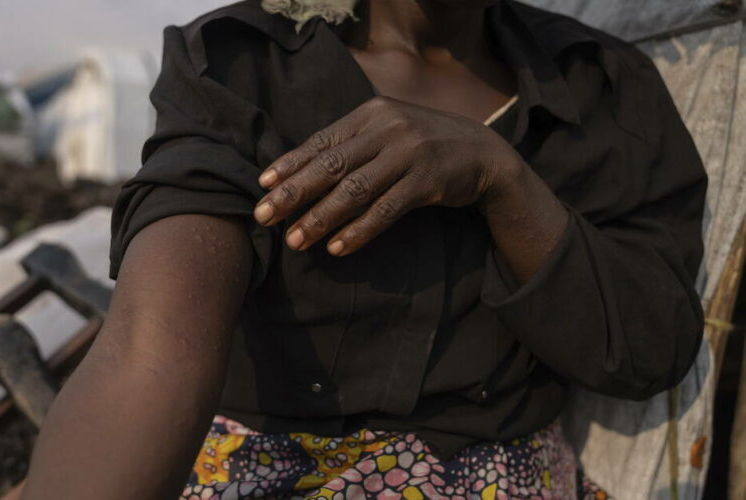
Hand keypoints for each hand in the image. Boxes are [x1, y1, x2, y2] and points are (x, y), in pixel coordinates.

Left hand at [253, 95, 522, 255]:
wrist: (484, 153)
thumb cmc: (423, 146)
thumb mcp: (388, 133)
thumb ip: (352, 145)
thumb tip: (301, 171)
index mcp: (371, 114)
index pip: (321, 140)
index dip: (290, 163)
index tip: (262, 185)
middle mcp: (388, 129)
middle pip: (331, 165)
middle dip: (294, 193)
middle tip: (264, 216)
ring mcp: (409, 154)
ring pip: (355, 190)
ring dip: (321, 218)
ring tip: (296, 240)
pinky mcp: (428, 182)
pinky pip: (386, 210)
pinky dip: (360, 231)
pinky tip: (338, 247)